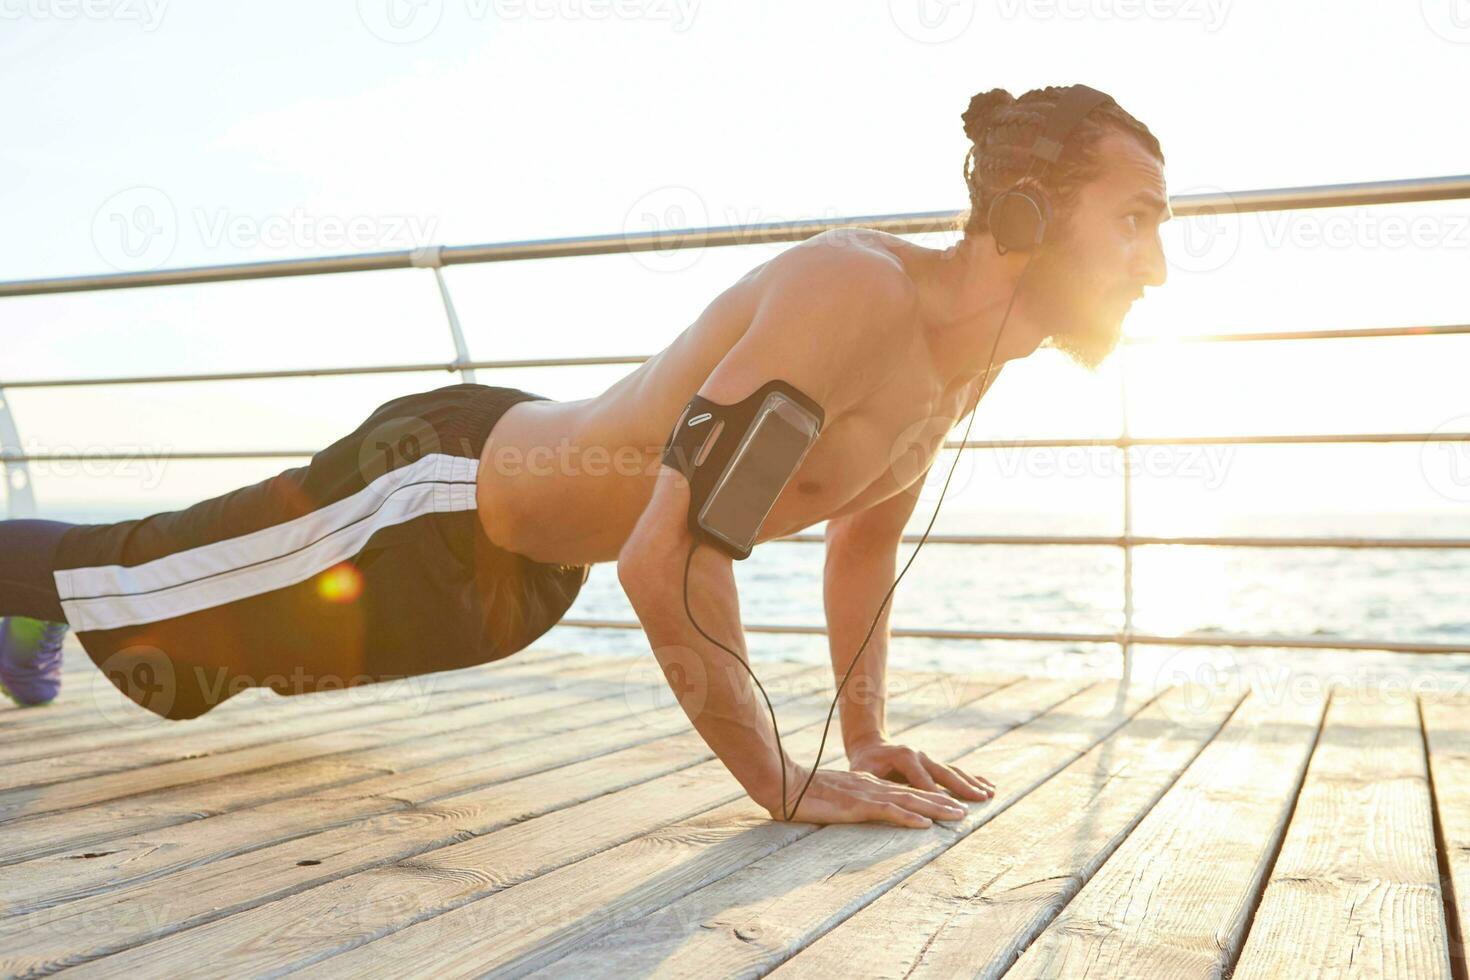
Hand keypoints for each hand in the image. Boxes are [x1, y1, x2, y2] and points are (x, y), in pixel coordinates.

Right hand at [763, 764, 972, 828]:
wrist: (785, 782)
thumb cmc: (803, 790)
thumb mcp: (834, 794)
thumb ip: (850, 799)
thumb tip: (859, 807)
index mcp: (868, 784)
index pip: (905, 790)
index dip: (929, 797)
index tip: (949, 804)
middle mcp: (873, 787)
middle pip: (915, 793)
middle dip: (942, 802)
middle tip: (966, 810)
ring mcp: (867, 795)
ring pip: (910, 800)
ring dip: (936, 809)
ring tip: (958, 815)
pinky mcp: (858, 805)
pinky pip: (889, 811)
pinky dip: (909, 817)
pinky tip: (925, 824)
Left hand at [846, 735, 994, 803]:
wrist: (871, 746)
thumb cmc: (864, 763)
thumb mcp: (863, 772)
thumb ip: (874, 785)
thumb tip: (883, 802)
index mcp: (904, 757)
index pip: (921, 779)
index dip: (934, 794)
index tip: (947, 807)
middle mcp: (920, 755)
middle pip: (944, 773)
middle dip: (962, 787)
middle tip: (979, 799)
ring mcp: (929, 758)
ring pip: (954, 771)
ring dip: (972, 783)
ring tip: (989, 794)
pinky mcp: (934, 764)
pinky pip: (955, 771)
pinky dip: (972, 778)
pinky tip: (989, 786)